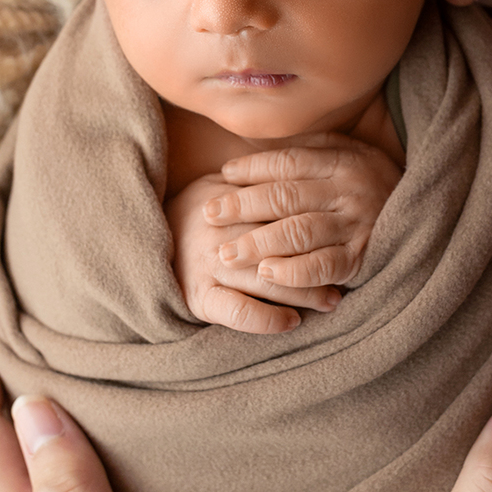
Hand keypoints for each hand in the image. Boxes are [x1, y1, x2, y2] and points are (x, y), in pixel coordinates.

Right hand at [166, 173, 342, 333]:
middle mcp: (223, 233)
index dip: (315, 224)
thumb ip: (257, 179)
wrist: (144, 237)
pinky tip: (291, 323)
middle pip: (281, 248)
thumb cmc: (197, 210)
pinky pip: (240, 312)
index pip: (280, 212)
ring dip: (304, 293)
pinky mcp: (200, 297)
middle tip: (348, 274)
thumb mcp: (220, 184)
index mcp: (230, 204)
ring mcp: (211, 266)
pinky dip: (268, 320)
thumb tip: (306, 168)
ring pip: (267, 281)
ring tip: (332, 301)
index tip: (346, 236)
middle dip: (319, 263)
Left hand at [208, 135, 402, 287]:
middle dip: (242, 206)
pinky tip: (266, 274)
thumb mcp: (349, 153)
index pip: (287, 162)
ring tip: (226, 252)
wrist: (430, 212)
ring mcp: (356, 225)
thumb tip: (253, 151)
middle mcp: (348, 190)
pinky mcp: (362, 258)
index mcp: (342, 160)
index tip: (223, 176)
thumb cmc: (373, 182)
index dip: (252, 168)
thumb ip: (310, 149)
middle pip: (285, 197)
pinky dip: (292, 271)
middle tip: (209, 215)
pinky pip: (323, 266)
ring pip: (298, 232)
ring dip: (257, 242)